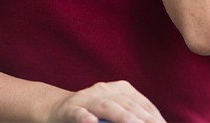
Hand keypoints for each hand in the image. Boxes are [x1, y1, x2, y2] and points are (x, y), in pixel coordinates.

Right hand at [46, 80, 165, 122]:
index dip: (154, 116)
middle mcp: (103, 90)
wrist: (54, 110)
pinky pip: (78, 113)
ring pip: (106, 107)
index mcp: (117, 89)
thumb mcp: (111, 112)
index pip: (141, 102)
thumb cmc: (90, 114)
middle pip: (127, 104)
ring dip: (123, 117)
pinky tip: (91, 122)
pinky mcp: (69, 109)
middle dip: (144, 119)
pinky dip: (84, 118)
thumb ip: (128, 115)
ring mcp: (86, 98)